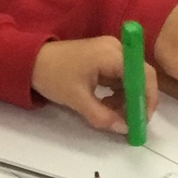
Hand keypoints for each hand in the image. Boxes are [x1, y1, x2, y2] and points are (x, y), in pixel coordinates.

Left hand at [30, 37, 159, 132]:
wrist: (30, 61)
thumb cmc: (53, 76)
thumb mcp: (77, 100)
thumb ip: (103, 116)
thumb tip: (125, 129)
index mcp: (111, 54)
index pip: (143, 74)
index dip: (147, 99)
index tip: (141, 120)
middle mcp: (116, 49)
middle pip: (140, 76)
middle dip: (137, 101)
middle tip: (129, 123)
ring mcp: (110, 52)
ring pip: (131, 79)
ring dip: (125, 99)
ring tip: (110, 114)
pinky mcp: (104, 58)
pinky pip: (120, 77)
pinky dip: (117, 93)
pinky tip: (105, 104)